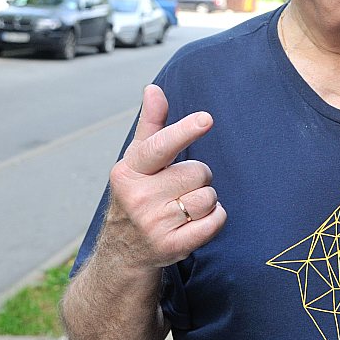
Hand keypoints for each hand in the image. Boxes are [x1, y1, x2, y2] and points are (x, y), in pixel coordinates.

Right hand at [104, 84, 226, 268]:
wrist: (124, 252)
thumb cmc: (138, 194)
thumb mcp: (137, 161)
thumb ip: (150, 125)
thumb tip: (153, 88)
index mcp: (128, 172)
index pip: (160, 146)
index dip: (184, 131)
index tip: (206, 119)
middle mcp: (138, 198)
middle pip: (198, 171)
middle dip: (197, 177)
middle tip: (177, 189)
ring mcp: (154, 225)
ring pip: (209, 196)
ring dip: (205, 199)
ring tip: (183, 207)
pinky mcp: (173, 247)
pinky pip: (215, 221)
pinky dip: (214, 218)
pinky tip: (194, 222)